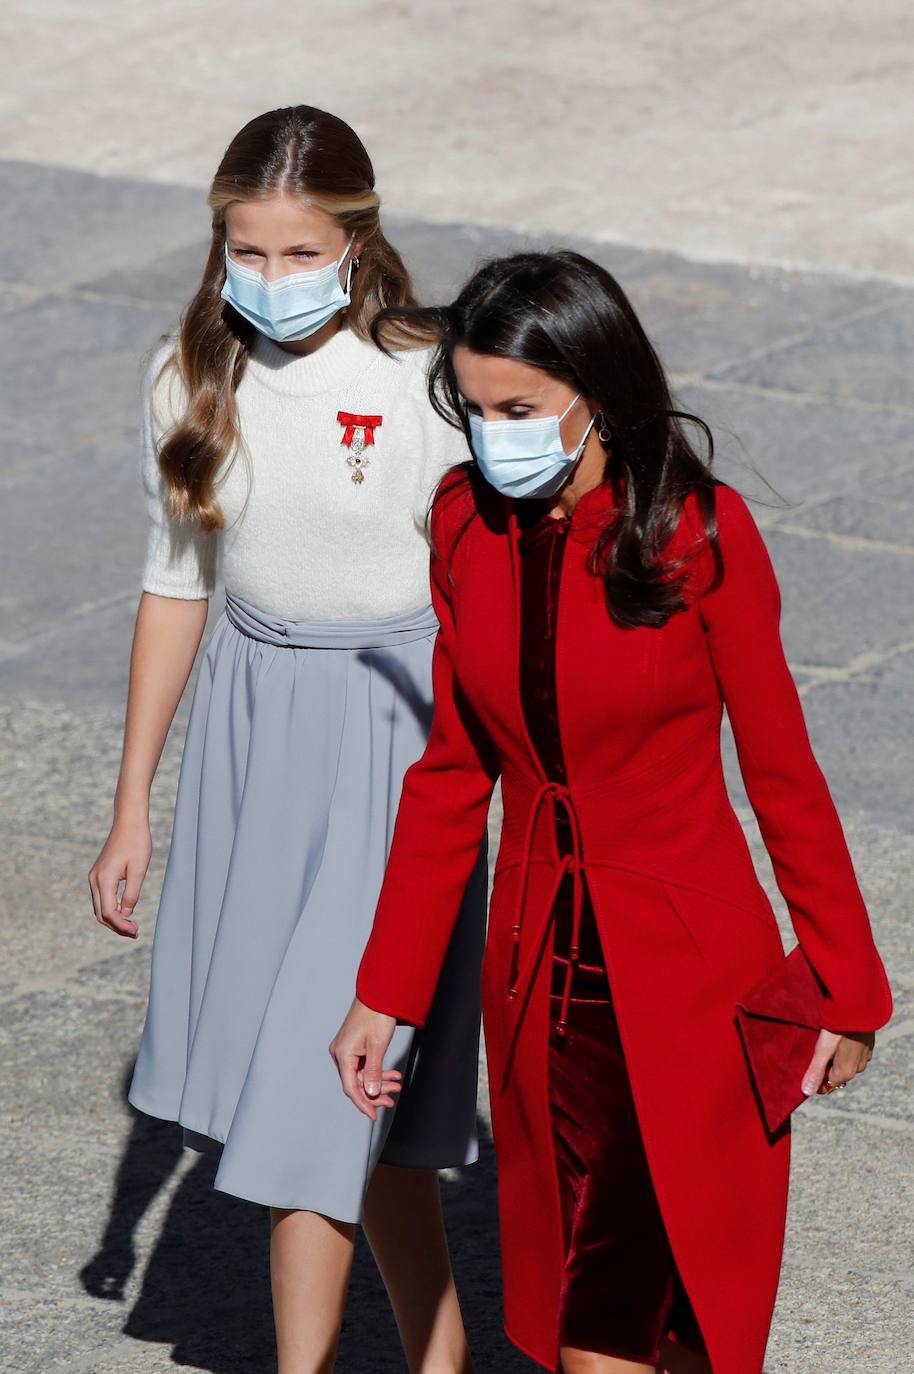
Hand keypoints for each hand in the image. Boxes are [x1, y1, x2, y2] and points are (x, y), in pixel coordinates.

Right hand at [88, 813, 151, 938]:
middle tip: (135, 932)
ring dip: (113, 919)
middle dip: (116, 926)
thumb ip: (132, 893)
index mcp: (104, 879)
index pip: (109, 912)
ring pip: (99, 907)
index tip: (136, 931)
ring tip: (131, 926)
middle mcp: (95, 880)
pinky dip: (111, 909)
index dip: (121, 926)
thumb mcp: (139, 870)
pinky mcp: (99, 874)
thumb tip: (126, 914)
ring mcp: (95, 877)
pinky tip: (125, 912)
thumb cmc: (137, 842)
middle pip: (101, 914)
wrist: (128, 822)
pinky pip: (102, 898)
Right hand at [329, 997, 401, 1120]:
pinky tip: (391, 1074)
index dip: (363, 1103)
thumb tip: (371, 1093)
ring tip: (397, 1085)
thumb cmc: (376, 1015)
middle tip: (391, 1099)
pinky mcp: (353, 1046)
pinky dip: (377, 1071)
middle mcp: (340, 1053)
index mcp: (342, 1054)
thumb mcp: (377, 1046)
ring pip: (362, 1075)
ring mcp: (346, 1049)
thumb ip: (373, 1071)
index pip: (351, 1087)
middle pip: (356, 1082)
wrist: (378, 994)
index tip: (373, 1114)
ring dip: (379, 1081)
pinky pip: (364, 1065)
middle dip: (375, 1092)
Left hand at [802, 1027, 874, 1096]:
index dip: (817, 1079)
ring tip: (825, 1044)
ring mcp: (865, 1057)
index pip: (828, 1085)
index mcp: (846, 1072)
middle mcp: (858, 1068)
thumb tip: (807, 1093)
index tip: (807, 1068)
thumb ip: (815, 1071)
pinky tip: (839, 1039)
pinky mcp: (868, 1046)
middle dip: (826, 1068)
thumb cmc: (838, 1029)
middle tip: (814, 1052)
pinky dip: (845, 1050)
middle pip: (837, 1075)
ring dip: (836, 1058)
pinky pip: (854, 1054)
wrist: (859, 1007)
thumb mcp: (823, 1049)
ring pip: (846, 1064)